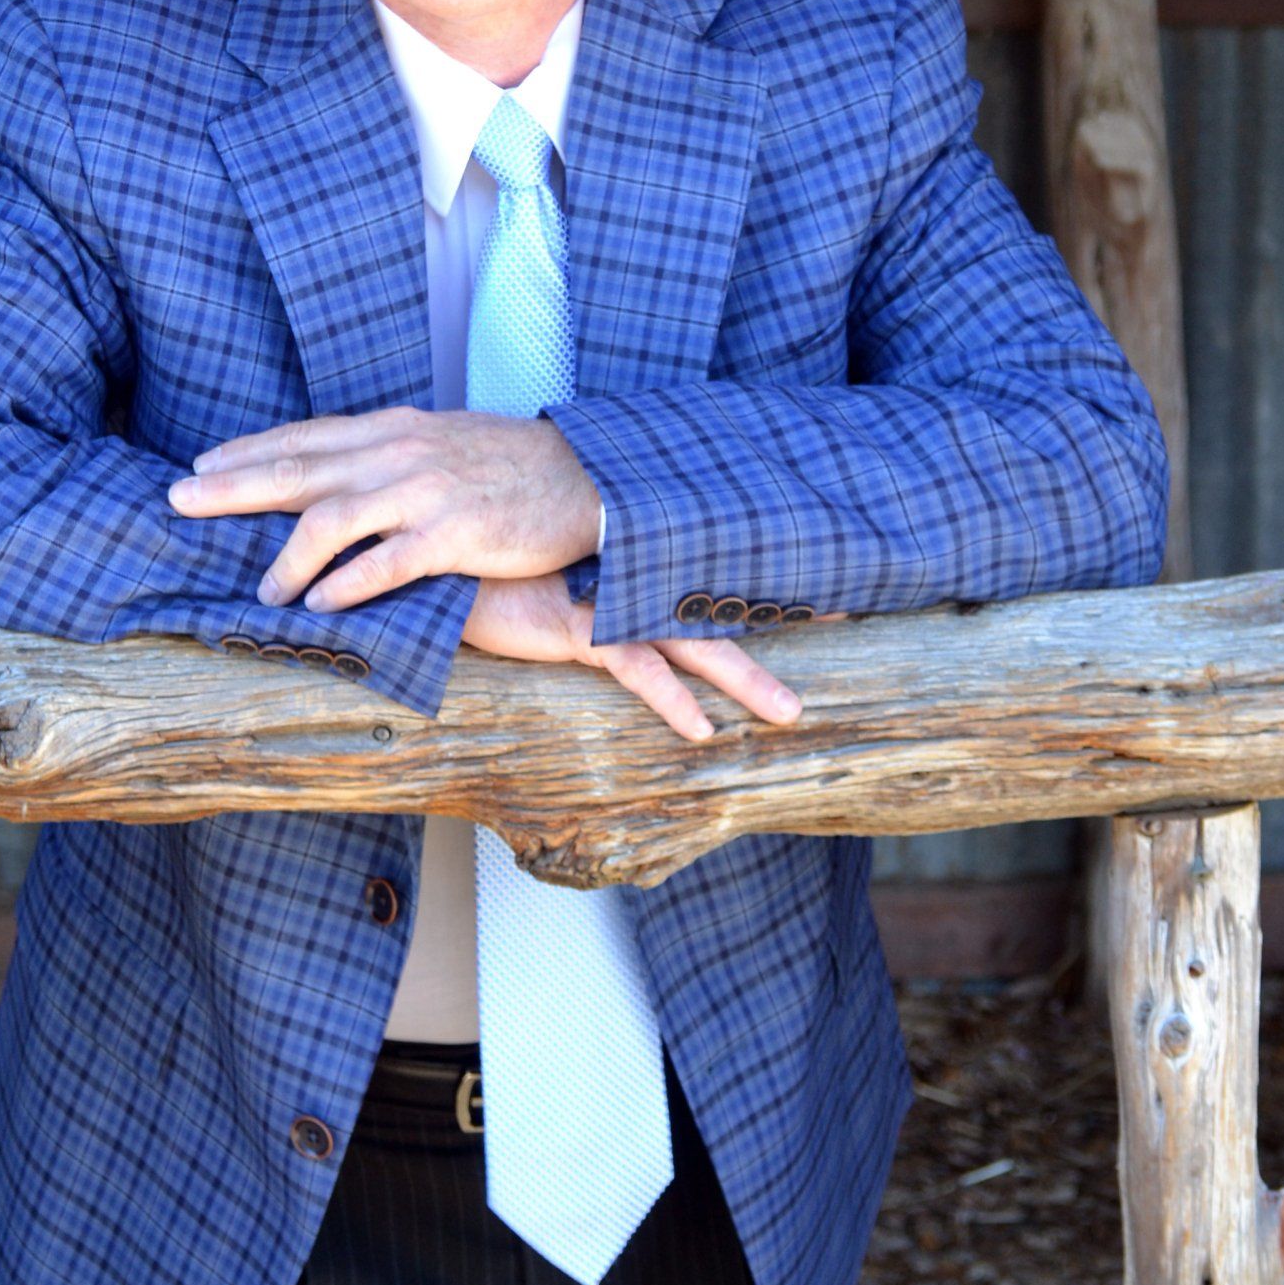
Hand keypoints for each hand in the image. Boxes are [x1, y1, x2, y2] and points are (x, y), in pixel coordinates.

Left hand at [167, 407, 602, 612]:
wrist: (591, 478)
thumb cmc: (514, 466)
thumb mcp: (444, 441)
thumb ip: (390, 453)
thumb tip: (339, 470)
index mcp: (396, 429)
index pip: (307, 437)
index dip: (249, 450)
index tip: (199, 465)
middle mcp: (401, 454)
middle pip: (301, 469)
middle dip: (233, 486)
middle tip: (178, 500)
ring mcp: (427, 493)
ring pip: (334, 518)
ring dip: (288, 556)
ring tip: (259, 588)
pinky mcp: (455, 535)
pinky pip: (388, 562)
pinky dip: (348, 585)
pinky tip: (319, 605)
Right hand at [460, 574, 804, 743]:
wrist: (436, 555)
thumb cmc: (491, 563)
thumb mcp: (553, 568)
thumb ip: (592, 575)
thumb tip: (621, 582)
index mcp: (630, 558)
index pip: (710, 566)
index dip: (766, 574)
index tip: (821, 580)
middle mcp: (628, 575)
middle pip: (721, 597)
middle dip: (785, 612)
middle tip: (847, 618)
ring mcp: (607, 601)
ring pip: (693, 642)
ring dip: (744, 679)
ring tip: (790, 713)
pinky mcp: (574, 626)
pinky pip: (633, 667)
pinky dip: (669, 699)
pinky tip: (699, 729)